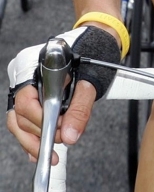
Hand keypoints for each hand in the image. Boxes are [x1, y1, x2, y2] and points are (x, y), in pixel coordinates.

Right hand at [6, 26, 121, 158]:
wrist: (98, 39)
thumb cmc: (94, 53)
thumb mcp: (90, 79)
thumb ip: (80, 107)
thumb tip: (71, 135)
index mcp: (31, 65)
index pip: (25, 102)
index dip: (41, 121)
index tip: (57, 134)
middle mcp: (23, 75)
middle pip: (19, 115)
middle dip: (41, 132)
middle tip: (63, 139)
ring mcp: (25, 86)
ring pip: (18, 121)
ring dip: (35, 140)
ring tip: (53, 152)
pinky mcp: (32, 95)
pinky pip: (25, 120)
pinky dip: (34, 136)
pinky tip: (41, 150)